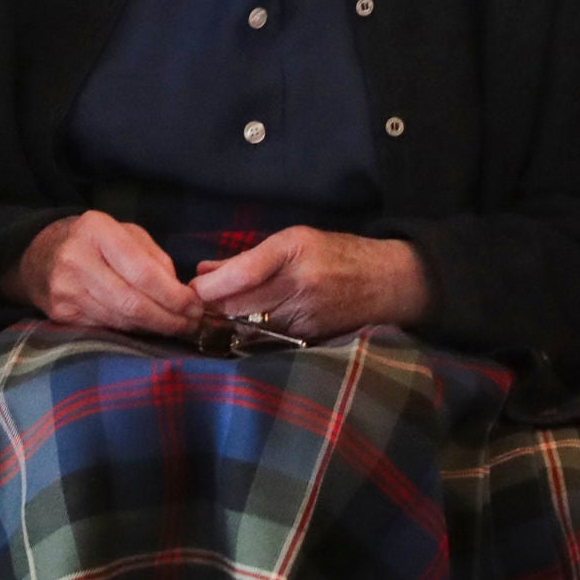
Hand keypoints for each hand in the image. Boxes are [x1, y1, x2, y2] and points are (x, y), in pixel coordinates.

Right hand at [6, 210, 203, 336]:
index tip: (194, 304)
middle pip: (131, 302)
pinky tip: (148, 329)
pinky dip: (133, 332)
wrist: (39, 256)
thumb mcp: (124, 233)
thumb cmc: (93, 241)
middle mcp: (77, 261)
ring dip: (154, 328)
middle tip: (192, 324)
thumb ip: (154, 257)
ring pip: (121, 320)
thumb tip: (178, 290)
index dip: (172, 294)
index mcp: (96, 231)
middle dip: (168, 318)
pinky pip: (107, 329)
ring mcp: (66, 292)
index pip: (141, 271)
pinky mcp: (62, 317)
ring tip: (178, 327)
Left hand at [188, 227, 427, 344]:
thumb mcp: (295, 241)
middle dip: (212, 307)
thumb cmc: (338, 253)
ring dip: (226, 324)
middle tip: (192, 306)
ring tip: (210, 319)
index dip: (211, 285)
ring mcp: (306, 314)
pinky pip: (268, 339)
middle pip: (240, 304)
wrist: (388, 282)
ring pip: (250, 326)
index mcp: (295, 249)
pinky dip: (249, 335)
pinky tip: (239, 330)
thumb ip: (249, 257)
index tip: (191, 289)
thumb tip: (204, 270)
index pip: (243, 271)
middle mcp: (300, 283)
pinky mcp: (309, 338)